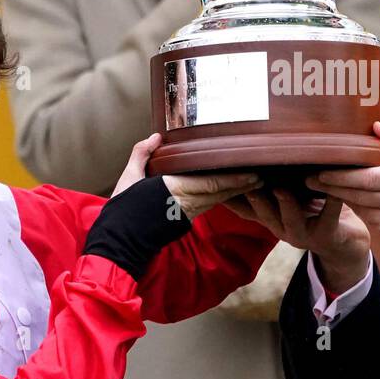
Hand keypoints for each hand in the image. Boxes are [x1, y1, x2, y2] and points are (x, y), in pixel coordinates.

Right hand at [114, 135, 259, 218]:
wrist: (117, 242)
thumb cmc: (122, 209)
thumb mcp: (128, 178)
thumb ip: (142, 154)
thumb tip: (157, 136)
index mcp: (172, 189)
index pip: (210, 183)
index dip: (233, 179)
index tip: (252, 173)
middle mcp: (184, 203)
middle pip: (219, 192)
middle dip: (242, 185)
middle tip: (262, 176)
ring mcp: (186, 214)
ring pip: (216, 201)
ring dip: (235, 192)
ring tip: (254, 183)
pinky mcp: (184, 221)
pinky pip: (208, 207)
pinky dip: (221, 199)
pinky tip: (231, 193)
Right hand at [225, 188, 370, 291]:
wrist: (344, 247)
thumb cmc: (314, 215)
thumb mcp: (288, 205)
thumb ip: (272, 190)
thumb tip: (250, 161)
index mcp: (272, 220)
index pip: (246, 210)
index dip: (231, 199)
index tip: (218, 182)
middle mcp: (283, 229)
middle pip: (265, 215)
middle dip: (255, 200)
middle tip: (246, 182)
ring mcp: (305, 234)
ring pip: (291, 220)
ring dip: (285, 204)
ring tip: (280, 189)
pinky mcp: (327, 234)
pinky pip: (328, 217)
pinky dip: (331, 202)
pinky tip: (332, 189)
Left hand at [309, 123, 379, 263]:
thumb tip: (376, 126)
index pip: (364, 178)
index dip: (339, 176)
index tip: (320, 170)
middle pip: (354, 193)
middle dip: (329, 186)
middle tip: (308, 177)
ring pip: (357, 206)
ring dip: (340, 196)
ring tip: (320, 184)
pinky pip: (366, 217)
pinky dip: (356, 207)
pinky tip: (345, 198)